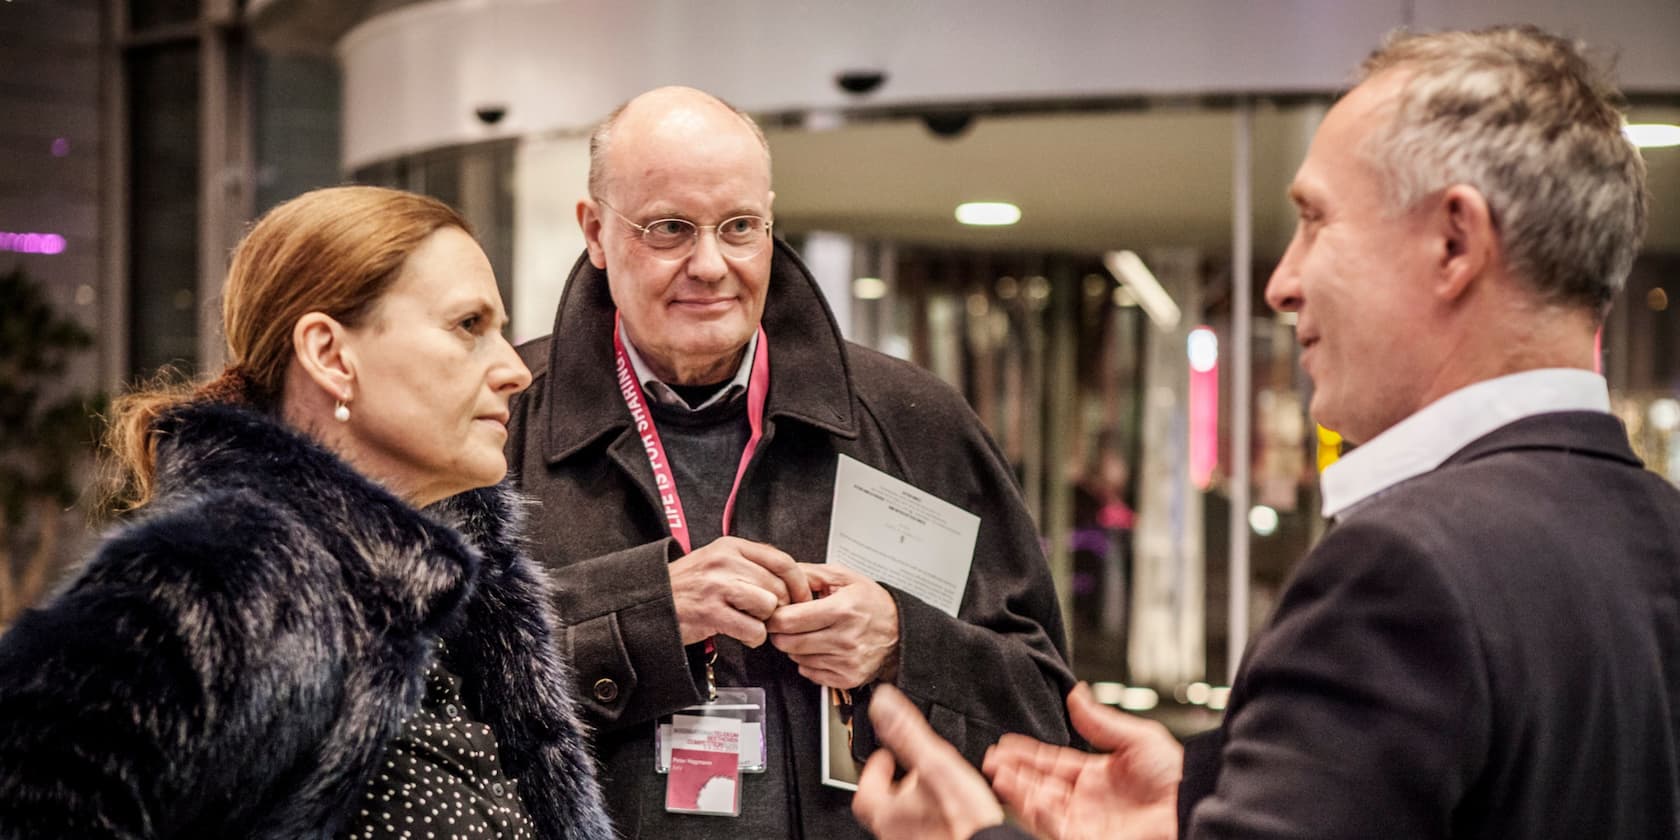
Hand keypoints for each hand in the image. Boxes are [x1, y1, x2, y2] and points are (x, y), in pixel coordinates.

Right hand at [668, 537, 811, 646]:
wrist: (651, 601)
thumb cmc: (688, 585)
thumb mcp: (718, 561)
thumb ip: (751, 564)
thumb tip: (791, 579)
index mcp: (731, 546)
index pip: (782, 561)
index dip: (798, 583)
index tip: (802, 598)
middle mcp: (725, 562)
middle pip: (778, 586)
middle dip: (779, 606)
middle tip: (768, 616)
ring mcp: (717, 587)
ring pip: (768, 606)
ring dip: (764, 621)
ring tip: (749, 621)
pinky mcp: (711, 613)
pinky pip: (753, 630)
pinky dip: (753, 638)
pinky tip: (742, 634)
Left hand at [766, 563, 898, 687]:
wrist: (901, 632)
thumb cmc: (873, 604)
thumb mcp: (845, 577)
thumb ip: (811, 574)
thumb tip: (782, 577)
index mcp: (842, 610)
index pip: (788, 621)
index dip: (775, 616)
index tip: (776, 612)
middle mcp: (844, 639)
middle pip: (787, 642)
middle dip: (781, 632)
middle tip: (789, 623)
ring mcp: (846, 662)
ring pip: (796, 658)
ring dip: (796, 646)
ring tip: (811, 633)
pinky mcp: (847, 678)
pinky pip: (809, 673)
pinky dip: (808, 661)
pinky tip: (820, 648)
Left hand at [853, 684, 1005, 839]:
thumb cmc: (963, 823)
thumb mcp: (936, 765)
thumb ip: (907, 733)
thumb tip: (883, 701)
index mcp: (887, 812)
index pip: (865, 791)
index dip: (873, 770)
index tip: (885, 755)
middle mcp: (896, 834)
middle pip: (884, 806)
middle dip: (897, 784)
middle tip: (911, 769)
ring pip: (906, 821)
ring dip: (917, 803)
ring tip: (935, 788)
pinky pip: (929, 832)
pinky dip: (936, 819)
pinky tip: (954, 813)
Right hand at [983, 682, 1180, 839]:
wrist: (1191, 808)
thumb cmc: (1177, 779)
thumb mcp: (1138, 739)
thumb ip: (1101, 721)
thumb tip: (1077, 693)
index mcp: (1097, 775)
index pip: (1052, 763)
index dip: (1027, 754)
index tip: (1005, 744)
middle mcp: (1086, 800)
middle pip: (1039, 784)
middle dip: (1013, 771)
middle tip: (990, 758)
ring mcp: (1084, 822)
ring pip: (1039, 805)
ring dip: (1017, 789)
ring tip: (996, 772)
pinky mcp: (1084, 838)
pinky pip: (1054, 825)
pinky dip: (1037, 810)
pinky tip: (1026, 794)